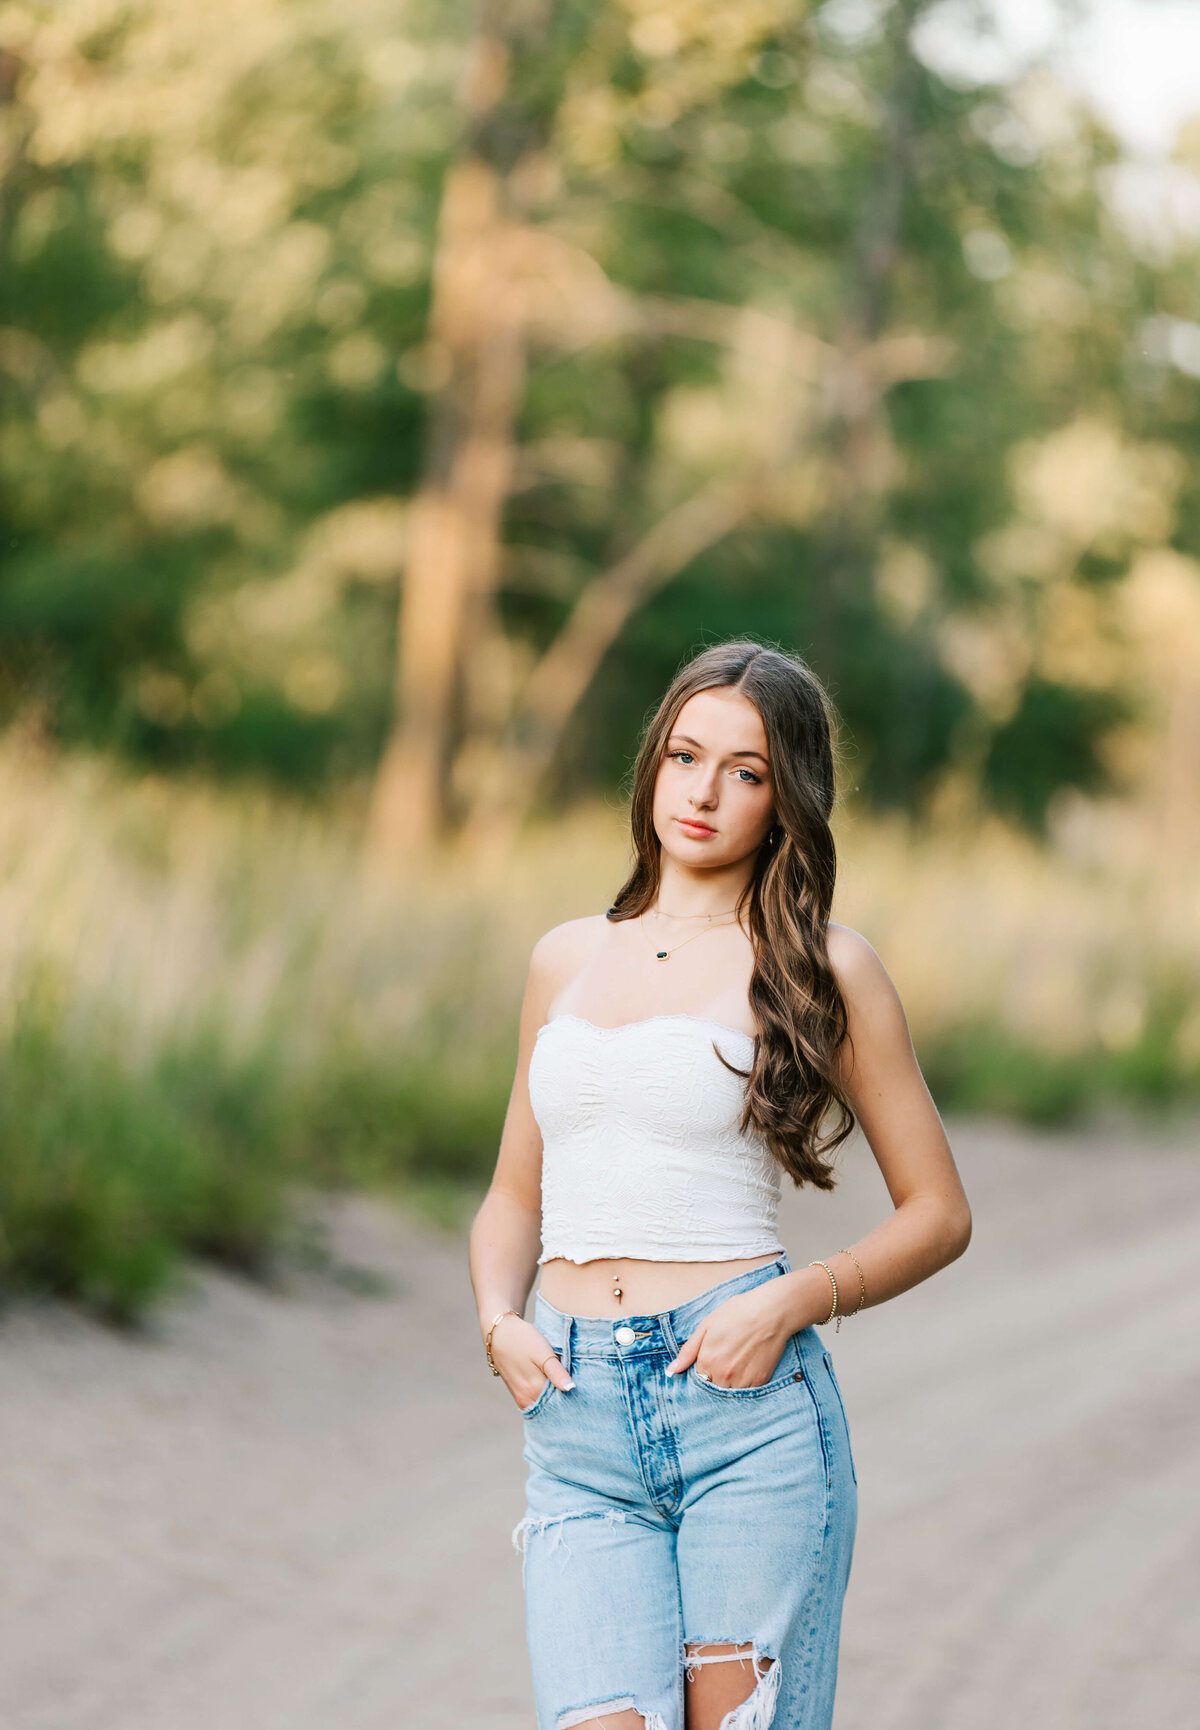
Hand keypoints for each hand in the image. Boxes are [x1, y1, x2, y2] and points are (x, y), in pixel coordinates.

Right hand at [490, 1313, 574, 1409]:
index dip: (574, 1398)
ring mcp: (521, 1398)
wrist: (499, 1332)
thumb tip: (570, 1388)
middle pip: (552, 1407)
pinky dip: (546, 1397)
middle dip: (566, 1402)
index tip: (584, 1392)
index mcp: (535, 1390)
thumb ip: (556, 1372)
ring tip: (567, 1386)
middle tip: (580, 1392)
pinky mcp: (518, 1394)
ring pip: (544, 1405)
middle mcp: (527, 1399)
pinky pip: (536, 1401)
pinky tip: (554, 1386)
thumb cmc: (523, 1339)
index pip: (561, 1403)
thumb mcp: (542, 1352)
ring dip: (556, 1399)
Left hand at [664, 1285, 791, 1388]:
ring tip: (740, 1359)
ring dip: (731, 1381)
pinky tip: (751, 1363)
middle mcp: (722, 1375)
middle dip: (717, 1376)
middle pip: (714, 1386)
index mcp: (707, 1361)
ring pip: (730, 1391)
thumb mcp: (707, 1325)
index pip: (698, 1377)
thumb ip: (688, 1351)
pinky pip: (747, 1391)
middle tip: (729, 1356)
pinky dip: (747, 1382)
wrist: (770, 1311)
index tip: (715, 1355)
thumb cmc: (737, 1313)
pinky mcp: (759, 1382)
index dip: (705, 1366)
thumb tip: (672, 1370)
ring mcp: (742, 1381)